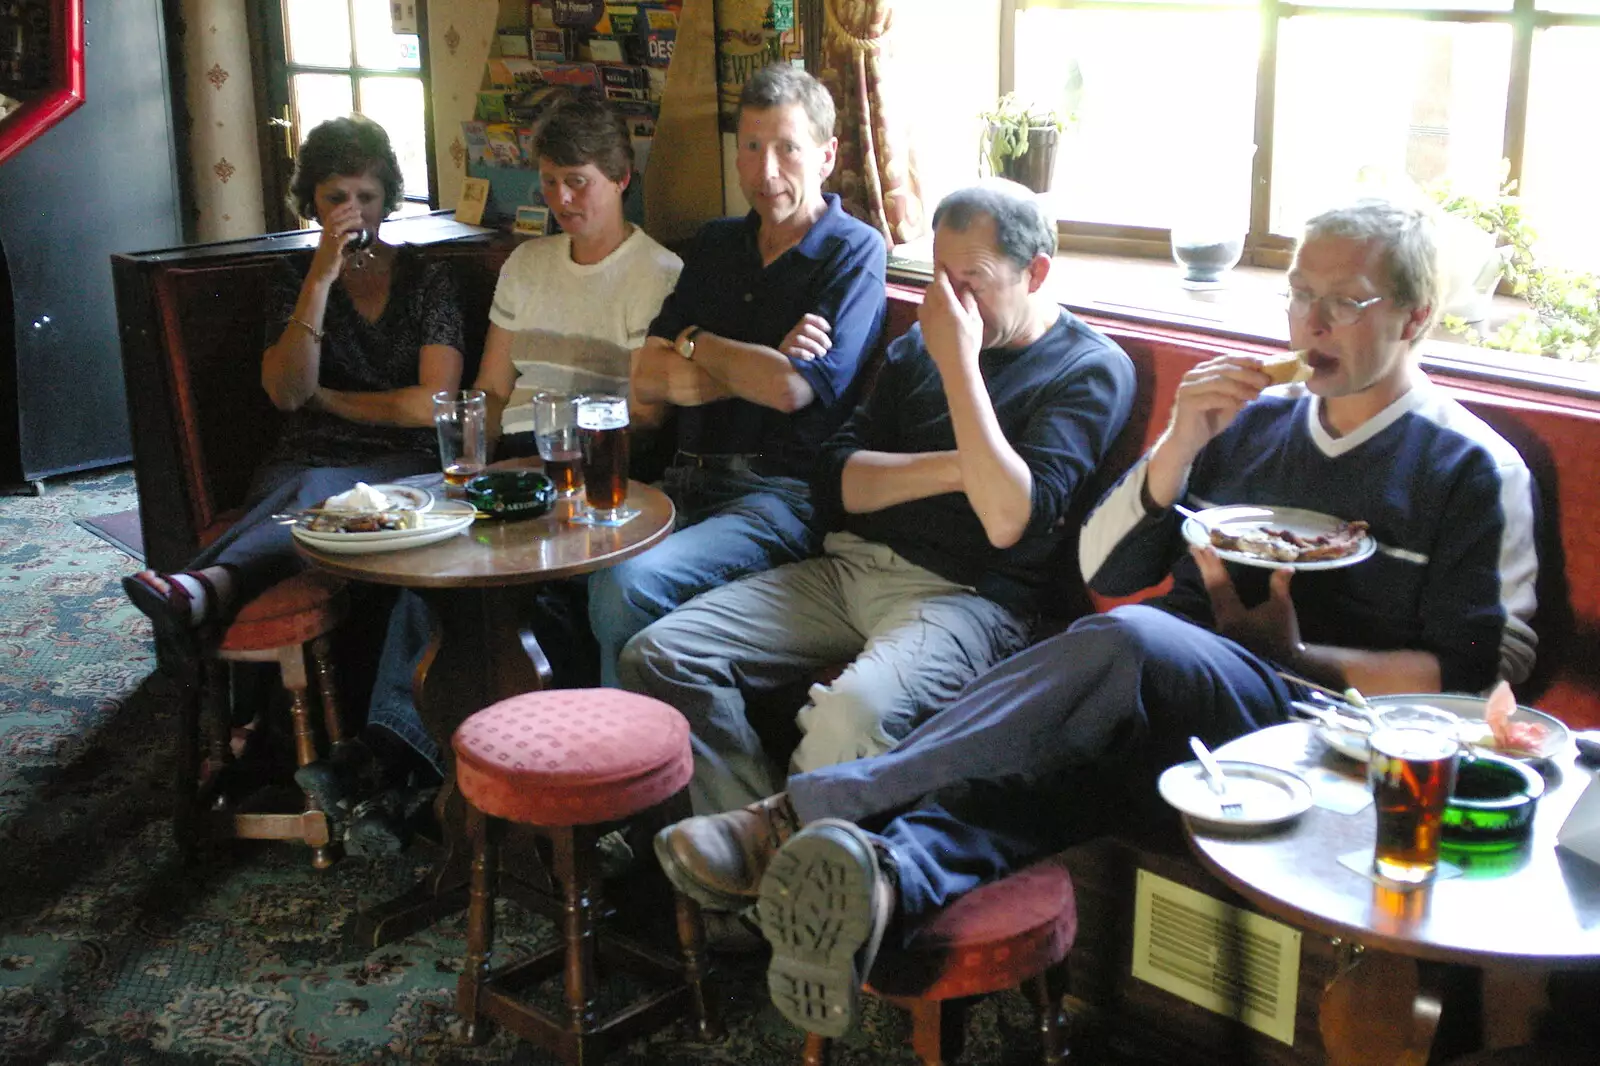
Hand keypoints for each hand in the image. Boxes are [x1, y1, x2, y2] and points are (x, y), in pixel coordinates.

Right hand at [308, 201, 364, 284]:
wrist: (320, 276)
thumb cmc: (328, 263)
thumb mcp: (336, 249)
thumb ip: (342, 241)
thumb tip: (353, 235)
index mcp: (325, 234)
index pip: (331, 217)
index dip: (340, 208)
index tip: (350, 202)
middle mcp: (325, 236)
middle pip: (334, 219)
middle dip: (346, 212)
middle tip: (357, 208)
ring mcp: (328, 243)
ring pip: (337, 227)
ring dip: (348, 221)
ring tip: (359, 218)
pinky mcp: (332, 251)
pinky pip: (340, 240)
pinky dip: (348, 236)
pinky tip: (355, 235)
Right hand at [779, 313, 831, 360]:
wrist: (794, 375)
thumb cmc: (811, 359)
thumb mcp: (816, 346)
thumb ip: (822, 340)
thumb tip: (832, 332)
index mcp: (800, 330)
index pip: (807, 319)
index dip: (819, 322)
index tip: (829, 330)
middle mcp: (792, 334)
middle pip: (805, 328)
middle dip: (819, 336)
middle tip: (828, 346)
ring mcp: (787, 344)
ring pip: (799, 339)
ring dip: (814, 346)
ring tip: (822, 354)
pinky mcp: (784, 354)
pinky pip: (792, 350)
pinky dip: (804, 353)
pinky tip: (811, 357)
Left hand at [918, 266, 982, 376]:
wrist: (955, 365)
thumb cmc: (969, 342)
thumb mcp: (975, 320)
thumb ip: (969, 301)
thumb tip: (965, 287)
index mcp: (947, 306)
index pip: (940, 282)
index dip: (940, 270)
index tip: (941, 262)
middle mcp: (933, 310)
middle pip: (930, 289)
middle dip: (937, 283)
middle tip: (946, 282)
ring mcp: (925, 320)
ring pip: (924, 299)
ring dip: (931, 295)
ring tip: (942, 297)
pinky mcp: (923, 329)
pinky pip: (921, 311)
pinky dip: (927, 306)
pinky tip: (935, 312)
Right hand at [1159, 356, 1271, 463]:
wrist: (1188, 442)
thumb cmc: (1208, 422)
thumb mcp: (1230, 402)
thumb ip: (1241, 390)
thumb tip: (1261, 379)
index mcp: (1201, 372)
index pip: (1225, 360)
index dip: (1244, 360)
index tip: (1262, 365)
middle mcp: (1192, 376)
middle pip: (1223, 369)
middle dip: (1247, 374)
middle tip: (1264, 381)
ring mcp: (1188, 388)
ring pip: (1219, 381)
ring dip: (1241, 387)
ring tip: (1255, 395)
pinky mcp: (1187, 402)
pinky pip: (1213, 397)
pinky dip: (1230, 400)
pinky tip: (1241, 405)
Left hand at [1191, 544, 1301, 664]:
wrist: (1284, 660)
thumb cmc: (1283, 634)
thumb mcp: (1283, 608)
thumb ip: (1280, 586)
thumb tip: (1286, 566)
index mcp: (1234, 615)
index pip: (1220, 585)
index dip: (1214, 565)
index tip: (1207, 548)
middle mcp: (1223, 619)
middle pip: (1210, 587)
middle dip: (1203, 566)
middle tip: (1194, 546)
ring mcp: (1222, 623)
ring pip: (1211, 593)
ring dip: (1206, 573)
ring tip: (1200, 556)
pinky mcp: (1226, 624)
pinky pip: (1216, 599)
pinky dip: (1213, 584)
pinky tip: (1211, 575)